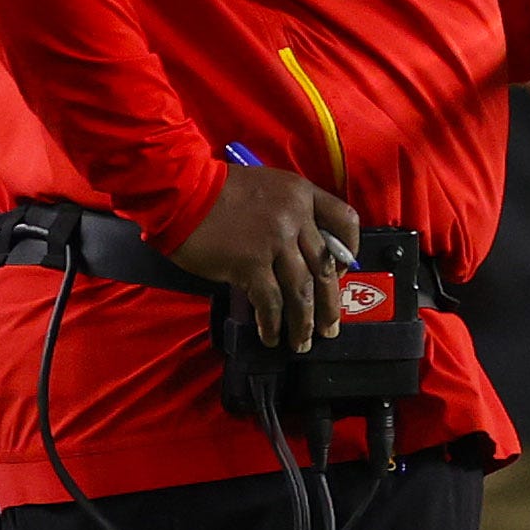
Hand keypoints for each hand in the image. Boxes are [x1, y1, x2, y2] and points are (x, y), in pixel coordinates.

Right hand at [171, 165, 361, 353]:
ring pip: (300, 290)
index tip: (340, 273)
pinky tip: (271, 336)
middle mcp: (295, 217)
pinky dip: (272, 323)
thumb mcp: (266, 187)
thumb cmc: (216, 190)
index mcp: (301, 194)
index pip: (344, 220)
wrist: (182, 190)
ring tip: (302, 342)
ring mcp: (274, 241)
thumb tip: (300, 256)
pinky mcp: (250, 263)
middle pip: (324, 266)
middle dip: (329, 304)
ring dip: (302, 323)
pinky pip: (270, 301)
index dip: (348, 251)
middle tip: (330, 328)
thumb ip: (289, 213)